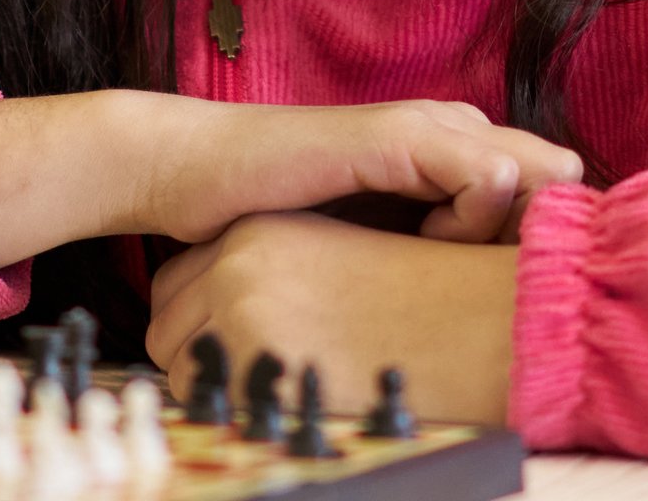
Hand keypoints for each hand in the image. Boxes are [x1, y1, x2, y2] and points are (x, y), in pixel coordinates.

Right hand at [138, 98, 581, 248]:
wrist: (195, 173)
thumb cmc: (279, 214)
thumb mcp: (379, 240)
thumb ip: (438, 243)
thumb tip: (505, 292)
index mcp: (453, 144)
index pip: (557, 185)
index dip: (546, 238)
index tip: (498, 281)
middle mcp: (454, 122)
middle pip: (567, 176)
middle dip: (544, 234)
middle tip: (483, 276)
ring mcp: (430, 123)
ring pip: (547, 172)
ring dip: (510, 232)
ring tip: (448, 260)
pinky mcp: (401, 135)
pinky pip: (494, 177)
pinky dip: (471, 223)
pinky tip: (419, 243)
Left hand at [147, 211, 517, 424]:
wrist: (480, 318)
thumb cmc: (421, 292)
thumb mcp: (339, 250)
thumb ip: (283, 265)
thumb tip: (236, 299)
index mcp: (260, 232)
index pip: (179, 278)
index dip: (196, 315)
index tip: (222, 337)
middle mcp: (240, 266)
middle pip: (167, 323)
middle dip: (194, 353)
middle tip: (237, 374)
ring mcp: (245, 316)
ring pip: (181, 368)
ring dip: (209, 388)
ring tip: (261, 394)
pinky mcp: (263, 367)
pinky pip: (210, 405)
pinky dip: (230, 415)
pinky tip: (275, 410)